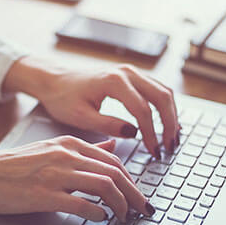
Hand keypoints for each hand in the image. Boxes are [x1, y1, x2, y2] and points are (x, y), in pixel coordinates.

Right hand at [0, 137, 154, 220]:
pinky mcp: (42, 194)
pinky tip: (100, 219)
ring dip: (120, 204)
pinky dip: (97, 213)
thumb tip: (112, 147)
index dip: (132, 181)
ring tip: (125, 217)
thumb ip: (83, 150)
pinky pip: (81, 203)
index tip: (138, 197)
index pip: (114, 160)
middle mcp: (65, 155)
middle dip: (134, 194)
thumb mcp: (49, 149)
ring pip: (104, 186)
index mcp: (69, 144)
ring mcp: (54, 174)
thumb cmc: (10, 166)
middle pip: (115, 172)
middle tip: (142, 211)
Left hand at [2, 57, 179, 158]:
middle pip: (162, 97)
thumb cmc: (62, 98)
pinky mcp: (132, 77)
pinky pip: (157, 89)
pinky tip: (166, 124)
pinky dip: (165, 107)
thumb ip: (107, 125)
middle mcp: (127, 72)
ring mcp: (131, 72)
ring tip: (172, 139)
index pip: (143, 110)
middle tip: (170, 147)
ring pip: (163, 91)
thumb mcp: (80, 117)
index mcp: (114, 81)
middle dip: (169, 124)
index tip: (153, 152)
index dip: (151, 134)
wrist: (54, 80)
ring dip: (171, 115)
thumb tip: (134, 133)